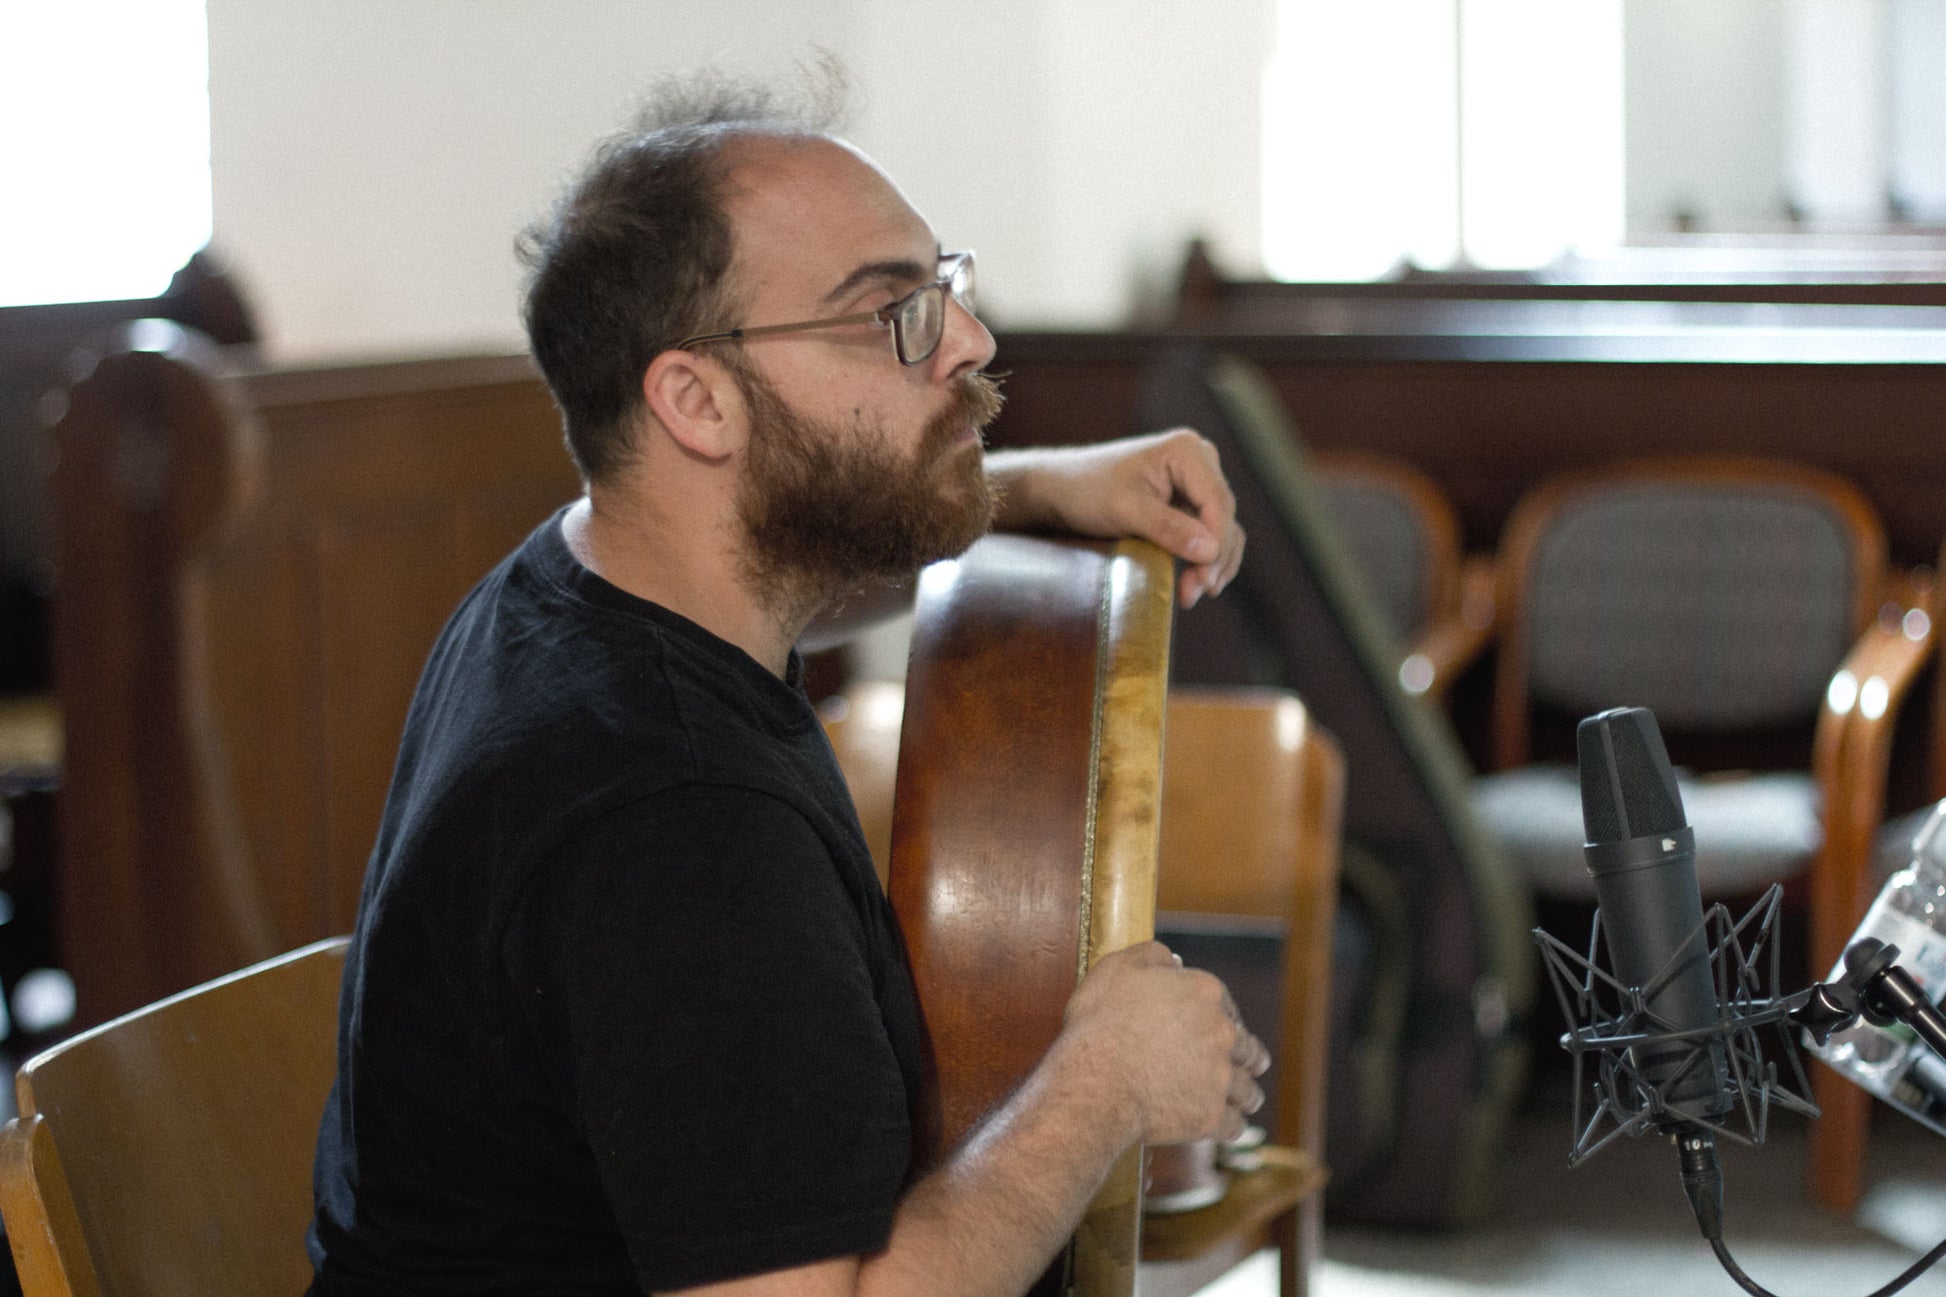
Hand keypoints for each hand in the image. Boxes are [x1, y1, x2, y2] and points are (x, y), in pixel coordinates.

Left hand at [986, 431, 1244, 607]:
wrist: (1060, 489)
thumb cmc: (1087, 492)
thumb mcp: (1126, 510)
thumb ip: (1169, 528)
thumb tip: (1211, 551)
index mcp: (1187, 451)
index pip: (1218, 502)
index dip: (1217, 544)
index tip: (1205, 579)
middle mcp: (1199, 460)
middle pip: (1223, 517)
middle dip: (1213, 559)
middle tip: (1193, 595)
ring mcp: (1195, 481)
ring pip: (1221, 529)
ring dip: (1212, 564)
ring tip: (1191, 595)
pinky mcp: (1187, 501)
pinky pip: (1208, 533)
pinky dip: (1203, 559)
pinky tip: (1193, 583)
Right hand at [1060, 942, 1268, 1145]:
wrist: (1096, 1081)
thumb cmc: (1101, 1023)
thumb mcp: (1118, 968)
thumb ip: (1152, 957)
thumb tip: (1173, 961)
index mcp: (1205, 993)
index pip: (1225, 1004)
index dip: (1223, 1015)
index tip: (1224, 1025)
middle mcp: (1222, 1033)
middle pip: (1247, 1047)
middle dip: (1251, 1056)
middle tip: (1255, 1063)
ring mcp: (1220, 1078)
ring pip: (1247, 1089)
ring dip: (1249, 1093)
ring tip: (1250, 1100)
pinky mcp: (1211, 1116)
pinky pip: (1234, 1125)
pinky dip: (1233, 1127)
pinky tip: (1231, 1128)